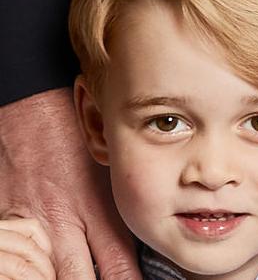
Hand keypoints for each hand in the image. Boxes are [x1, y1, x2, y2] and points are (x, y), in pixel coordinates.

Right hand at [0, 88, 141, 279]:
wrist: (34, 106)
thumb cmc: (76, 136)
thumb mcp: (108, 171)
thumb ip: (116, 210)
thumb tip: (133, 243)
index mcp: (99, 209)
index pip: (120, 268)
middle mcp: (66, 222)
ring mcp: (33, 223)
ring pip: (46, 277)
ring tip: (73, 279)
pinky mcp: (7, 218)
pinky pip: (14, 260)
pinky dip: (29, 270)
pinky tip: (41, 271)